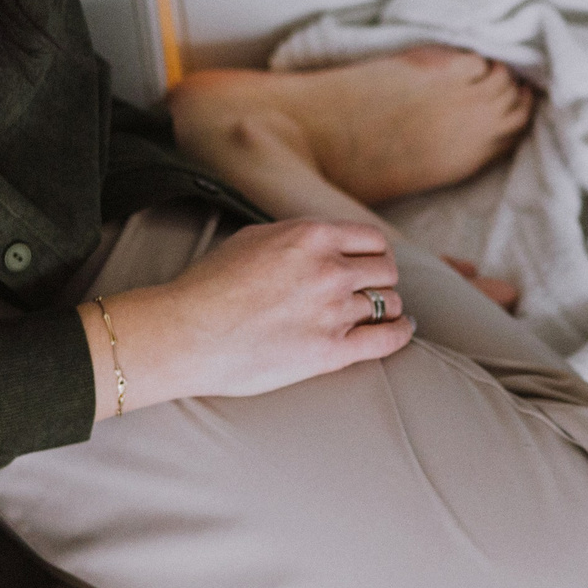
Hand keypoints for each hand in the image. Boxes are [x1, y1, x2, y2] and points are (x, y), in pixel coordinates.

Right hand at [80, 219, 413, 417]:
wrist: (185, 333)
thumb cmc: (208, 287)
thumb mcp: (253, 238)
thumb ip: (295, 236)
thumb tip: (319, 240)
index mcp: (311, 236)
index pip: (371, 240)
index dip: (374, 253)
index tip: (371, 264)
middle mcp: (330, 270)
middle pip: (386, 270)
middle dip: (382, 279)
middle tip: (374, 290)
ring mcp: (333, 311)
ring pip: (388, 303)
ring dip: (387, 307)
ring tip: (384, 313)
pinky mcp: (331, 351)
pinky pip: (388, 339)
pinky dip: (401, 333)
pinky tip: (402, 331)